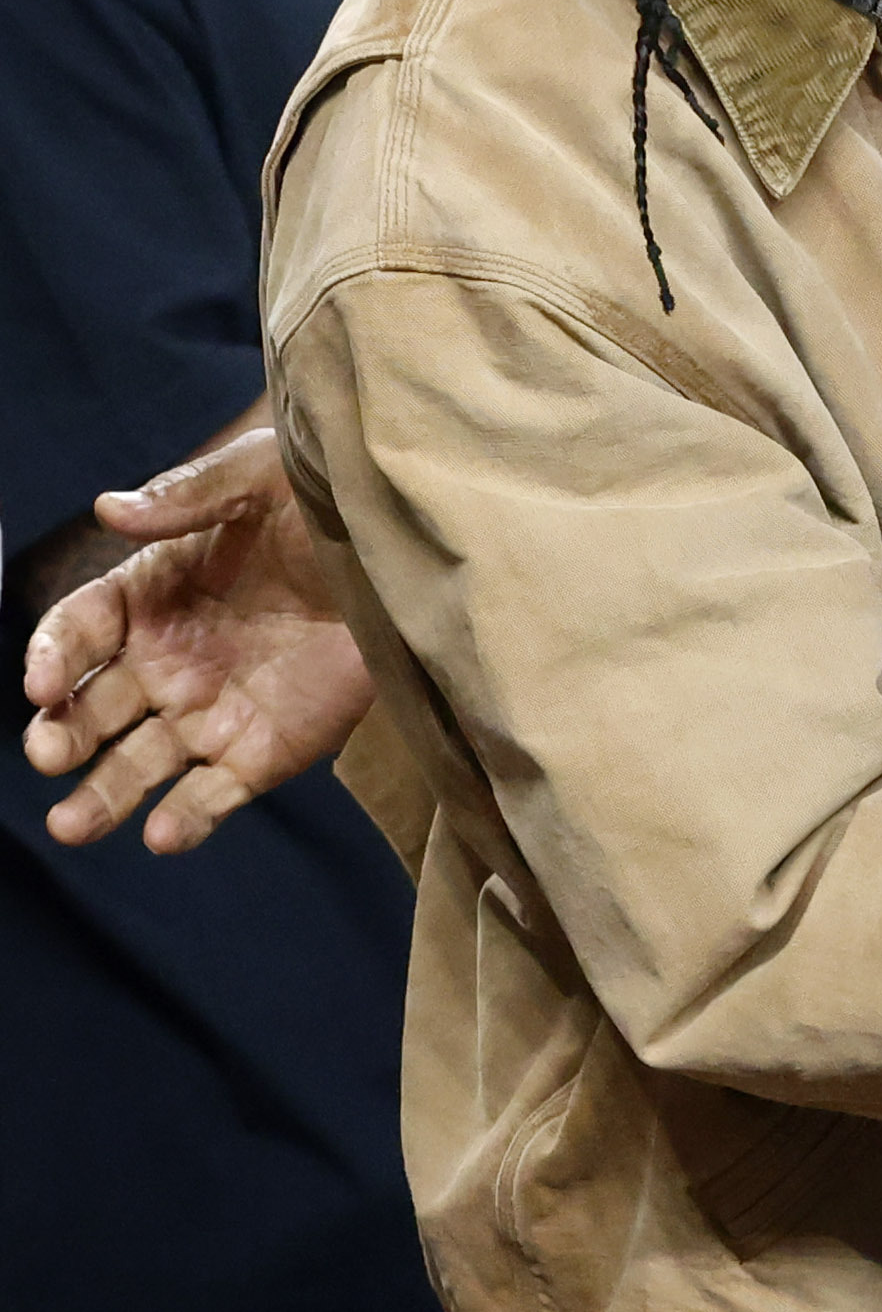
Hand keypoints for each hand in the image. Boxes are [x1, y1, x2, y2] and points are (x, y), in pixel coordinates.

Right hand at [22, 427, 372, 852]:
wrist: (408, 550)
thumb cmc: (328, 502)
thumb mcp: (262, 477)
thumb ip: (188, 495)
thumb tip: (108, 508)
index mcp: (149, 596)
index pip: (79, 632)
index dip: (53, 656)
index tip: (43, 681)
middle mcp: (165, 662)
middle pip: (91, 711)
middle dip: (60, 736)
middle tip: (50, 752)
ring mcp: (210, 712)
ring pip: (137, 766)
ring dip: (101, 797)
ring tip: (73, 825)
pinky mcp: (264, 750)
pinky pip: (214, 794)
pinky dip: (187, 818)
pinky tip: (163, 834)